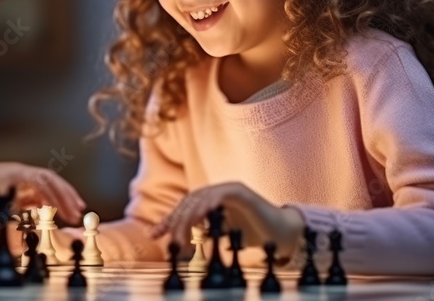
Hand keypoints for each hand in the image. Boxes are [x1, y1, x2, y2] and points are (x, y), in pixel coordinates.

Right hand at [0, 162, 84, 227]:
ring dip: (63, 196)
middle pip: (51, 180)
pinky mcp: (15, 173)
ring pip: (48, 180)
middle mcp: (21, 173)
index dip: (61, 195)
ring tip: (73, 212)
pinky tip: (56, 208)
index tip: (72, 208)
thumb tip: (28, 235)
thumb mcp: (3, 214)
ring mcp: (18, 171)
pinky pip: (38, 183)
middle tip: (80, 210)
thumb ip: (17, 219)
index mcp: (19, 181)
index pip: (46, 185)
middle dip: (67, 194)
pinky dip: (49, 195)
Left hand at [152, 182, 304, 258]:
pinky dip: (211, 202)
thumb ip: (199, 235)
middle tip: (171, 241)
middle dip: (176, 222)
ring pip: (201, 198)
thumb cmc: (250, 234)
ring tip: (182, 235)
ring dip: (190, 216)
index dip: (167, 220)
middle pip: (188, 203)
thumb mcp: (218, 235)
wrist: (280, 234)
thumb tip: (176, 243)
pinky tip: (202, 215)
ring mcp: (228, 189)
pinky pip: (222, 193)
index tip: (153, 234)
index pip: (182, 208)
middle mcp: (215, 191)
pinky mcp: (241, 191)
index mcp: (208, 200)